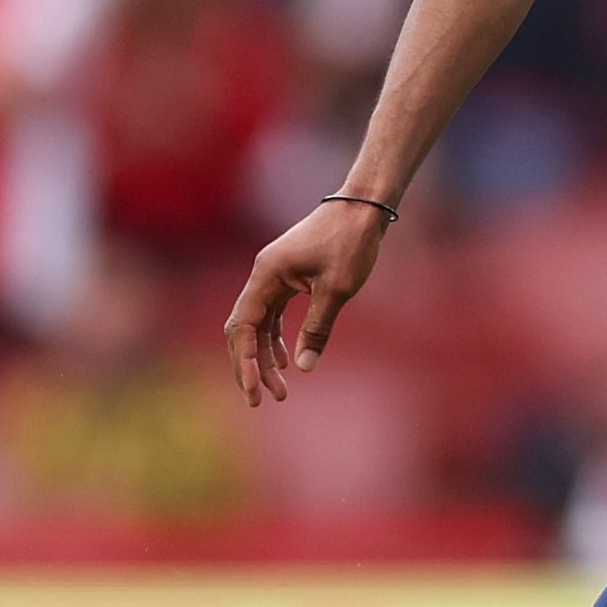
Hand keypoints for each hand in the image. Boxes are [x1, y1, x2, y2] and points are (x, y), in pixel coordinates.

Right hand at [223, 198, 397, 404]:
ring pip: (259, 324)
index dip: (245, 362)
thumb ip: (318, 328)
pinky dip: (277, 337)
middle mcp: (262, 275)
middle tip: (264, 398)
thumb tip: (305, 366)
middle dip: (251, 365)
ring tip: (280, 387)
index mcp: (266, 276)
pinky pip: (274, 313)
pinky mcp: (288, 276)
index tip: (254, 390)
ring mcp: (274, 275)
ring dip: (265, 355)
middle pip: (245, 329)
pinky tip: (287, 360)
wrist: (363, 207)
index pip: (244, 327)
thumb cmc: (352, 243)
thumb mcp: (338, 289)